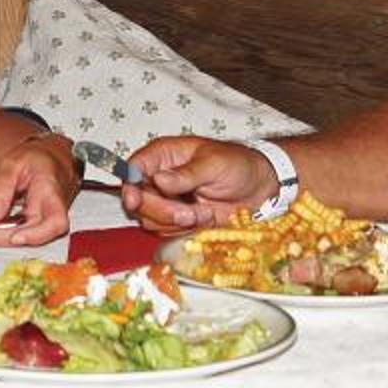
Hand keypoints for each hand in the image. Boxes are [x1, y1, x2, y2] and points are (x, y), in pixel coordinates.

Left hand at [0, 131, 78, 246]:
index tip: (14, 237)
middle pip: (27, 238)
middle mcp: (50, 214)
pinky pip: (10, 233)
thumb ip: (2, 188)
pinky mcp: (29, 227)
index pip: (55, 222)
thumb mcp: (13, 163)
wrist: (50, 160)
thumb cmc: (37, 158)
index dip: (35, 235)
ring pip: (15, 239)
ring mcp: (41, 224)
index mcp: (51, 194)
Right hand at [118, 135, 272, 232]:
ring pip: (149, 219)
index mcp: (164, 155)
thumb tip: (159, 180)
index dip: (129, 184)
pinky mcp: (176, 220)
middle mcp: (159, 178)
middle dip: (161, 210)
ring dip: (175, 222)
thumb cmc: (237, 165)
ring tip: (201, 213)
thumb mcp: (214, 164)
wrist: (259, 188)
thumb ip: (185, 174)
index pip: (133, 168)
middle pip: (137, 199)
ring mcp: (166, 201)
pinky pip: (166, 232)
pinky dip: (184, 230)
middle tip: (187, 212)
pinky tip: (204, 218)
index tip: (135, 199)